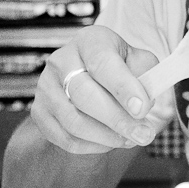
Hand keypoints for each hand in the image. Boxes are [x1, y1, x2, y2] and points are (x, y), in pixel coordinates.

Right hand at [32, 26, 162, 153]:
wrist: (98, 84)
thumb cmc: (125, 72)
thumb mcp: (143, 66)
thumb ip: (149, 81)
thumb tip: (143, 106)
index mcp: (91, 41)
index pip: (102, 62)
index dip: (123, 87)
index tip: (142, 109)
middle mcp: (61, 60)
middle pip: (84, 95)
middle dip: (118, 119)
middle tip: (144, 135)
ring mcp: (45, 87)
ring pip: (73, 121)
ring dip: (107, 137)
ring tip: (131, 139)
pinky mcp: (39, 113)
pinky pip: (66, 138)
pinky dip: (93, 146)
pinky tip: (111, 141)